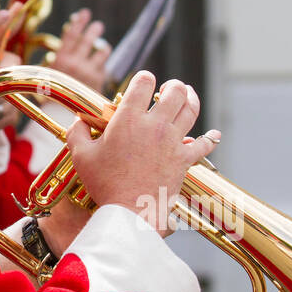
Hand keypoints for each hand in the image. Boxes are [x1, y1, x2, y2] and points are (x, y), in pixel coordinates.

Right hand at [50, 8, 110, 90]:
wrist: (60, 112)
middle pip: (88, 40)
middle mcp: (75, 64)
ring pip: (101, 52)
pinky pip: (104, 66)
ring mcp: (88, 72)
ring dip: (102, 47)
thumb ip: (61, 53)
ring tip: (103, 45)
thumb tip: (71, 31)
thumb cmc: (52, 90)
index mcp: (61, 59)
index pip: (71, 34)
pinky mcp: (98, 81)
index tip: (84, 13)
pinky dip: (102, 63)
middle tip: (98, 25)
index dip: (78, 22)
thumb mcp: (52, 69)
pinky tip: (100, 64)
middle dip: (93, 30)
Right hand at [65, 71, 220, 237]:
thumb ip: (77, 133)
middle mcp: (155, 126)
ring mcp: (172, 142)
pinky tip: (214, 134)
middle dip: (173, 85)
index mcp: (128, 119)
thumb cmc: (104, 184)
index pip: (143, 83)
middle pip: (175, 91)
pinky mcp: (184, 160)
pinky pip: (204, 145)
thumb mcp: (81, 156)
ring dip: (191, 99)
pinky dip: (211, 138)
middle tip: (169, 87)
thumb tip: (78, 122)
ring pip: (191, 110)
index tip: (142, 82)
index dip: (144, 78)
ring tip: (188, 95)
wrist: (129, 213)